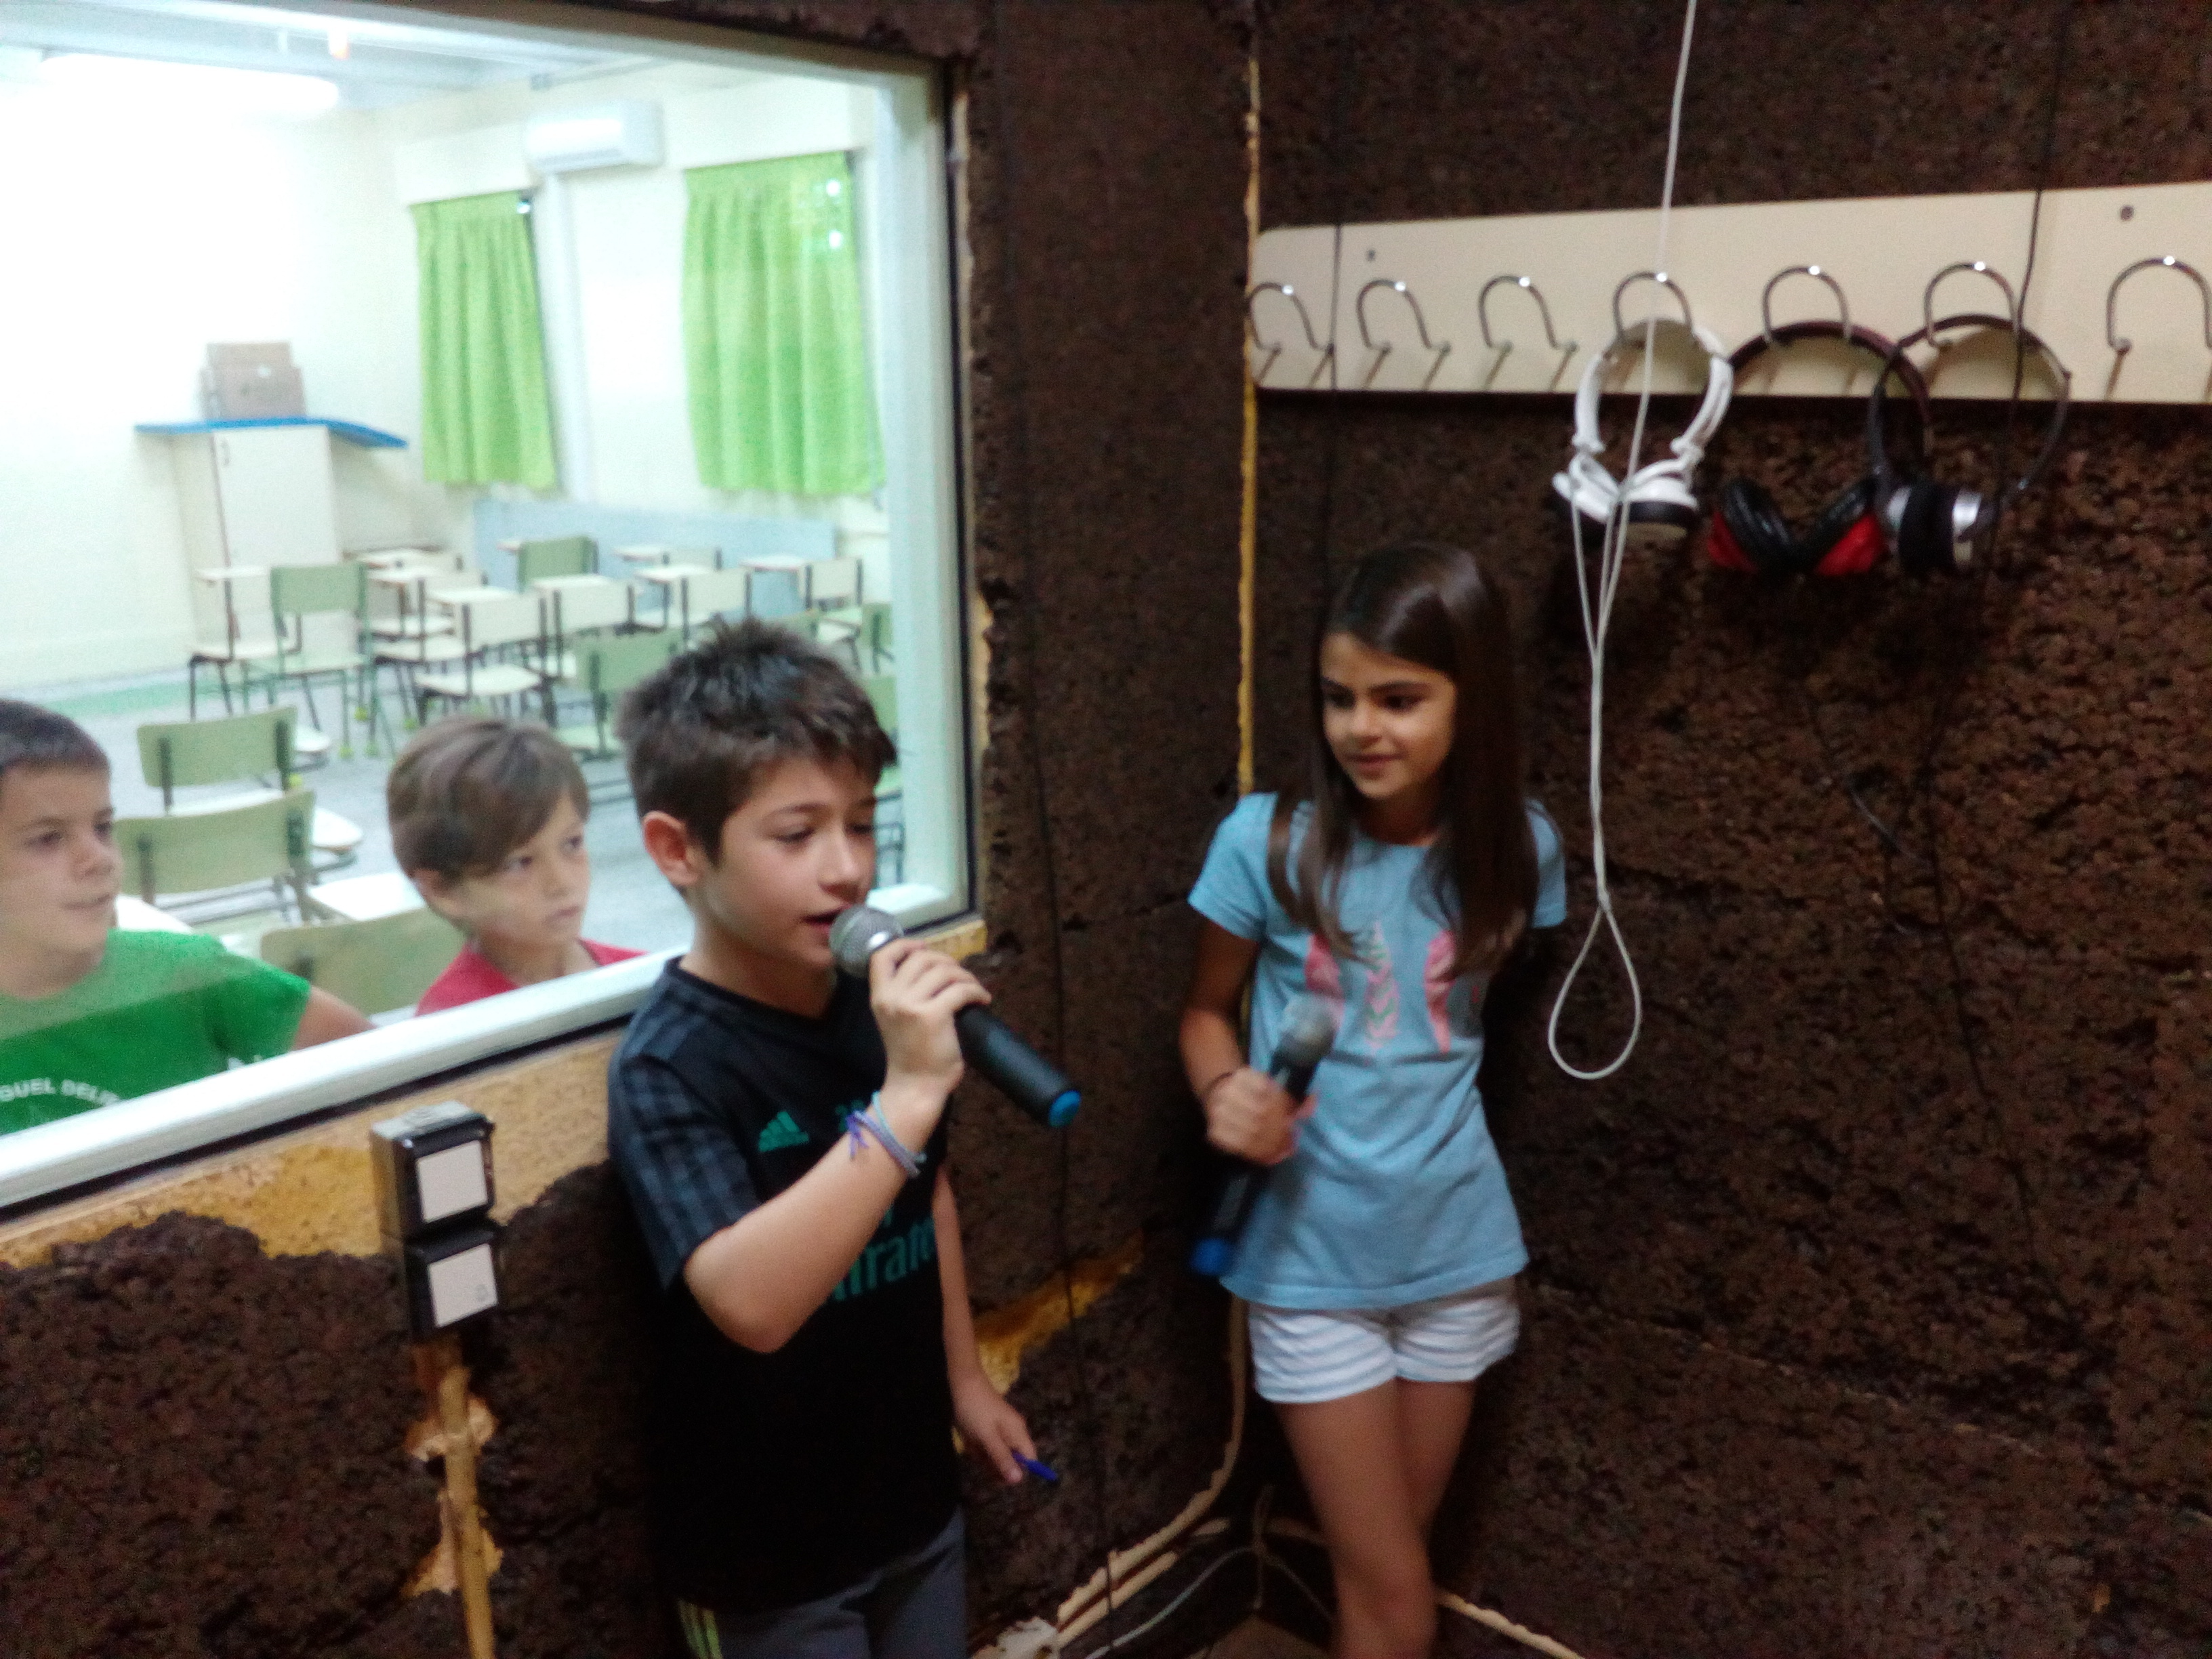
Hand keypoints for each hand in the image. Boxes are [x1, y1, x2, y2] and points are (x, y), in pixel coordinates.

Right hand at [871, 939, 989, 1104]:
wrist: (915, 1086)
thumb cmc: (910, 1055)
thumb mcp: (895, 1018)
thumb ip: (904, 993)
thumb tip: (935, 967)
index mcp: (879, 997)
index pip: (882, 955)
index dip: (905, 944)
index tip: (925, 949)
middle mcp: (892, 997)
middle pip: (922, 958)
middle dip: (946, 961)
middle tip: (960, 976)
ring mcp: (911, 1005)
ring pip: (944, 970)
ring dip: (965, 976)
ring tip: (973, 988)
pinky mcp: (934, 1015)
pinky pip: (961, 989)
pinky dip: (976, 991)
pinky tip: (982, 1000)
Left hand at [951, 1364, 1036, 1484]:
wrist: (959, 1382)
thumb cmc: (975, 1410)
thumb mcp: (988, 1437)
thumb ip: (1002, 1458)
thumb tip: (1019, 1480)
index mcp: (1018, 1433)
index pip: (1029, 1459)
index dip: (1018, 1471)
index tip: (1000, 1476)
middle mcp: (1012, 1432)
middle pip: (1012, 1459)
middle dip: (995, 1463)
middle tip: (980, 1457)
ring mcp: (999, 1430)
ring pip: (996, 1454)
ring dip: (983, 1456)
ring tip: (972, 1444)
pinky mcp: (987, 1429)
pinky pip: (986, 1446)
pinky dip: (976, 1447)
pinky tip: (968, 1440)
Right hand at [1201, 1067, 1300, 1164]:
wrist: (1220, 1094)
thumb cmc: (1254, 1093)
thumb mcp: (1274, 1089)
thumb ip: (1295, 1097)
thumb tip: (1313, 1100)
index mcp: (1244, 1076)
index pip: (1269, 1096)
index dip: (1284, 1113)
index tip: (1294, 1124)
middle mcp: (1228, 1093)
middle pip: (1261, 1117)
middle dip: (1280, 1134)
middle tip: (1291, 1143)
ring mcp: (1217, 1113)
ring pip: (1250, 1136)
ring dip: (1271, 1148)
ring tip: (1283, 1152)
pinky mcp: (1214, 1131)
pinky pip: (1239, 1148)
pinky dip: (1257, 1155)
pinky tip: (1268, 1157)